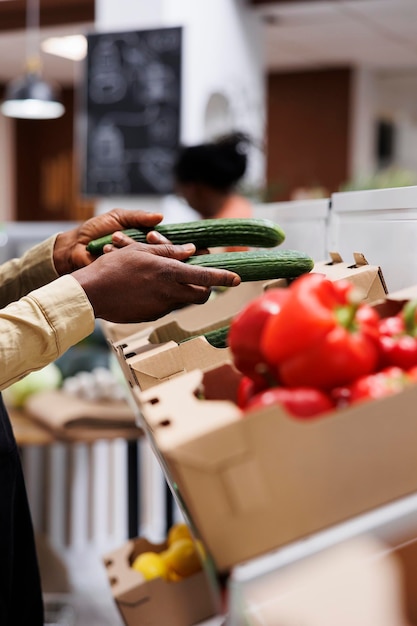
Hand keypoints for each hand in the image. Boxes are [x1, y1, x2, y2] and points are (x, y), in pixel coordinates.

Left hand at [53, 209, 163, 274]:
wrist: (74, 246)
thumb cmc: (94, 230)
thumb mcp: (118, 217)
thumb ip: (138, 217)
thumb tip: (160, 217)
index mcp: (142, 240)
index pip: (162, 243)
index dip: (160, 240)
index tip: (151, 234)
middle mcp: (140, 255)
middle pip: (159, 255)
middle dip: (150, 246)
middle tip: (144, 239)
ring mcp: (132, 268)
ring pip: (145, 265)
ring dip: (131, 249)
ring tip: (114, 239)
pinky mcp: (123, 278)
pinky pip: (130, 273)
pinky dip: (121, 261)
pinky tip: (108, 250)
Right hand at [72, 241, 240, 322]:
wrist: (91, 294)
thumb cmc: (112, 267)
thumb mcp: (141, 251)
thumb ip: (168, 251)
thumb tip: (190, 251)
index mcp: (168, 272)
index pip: (205, 277)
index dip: (223, 278)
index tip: (237, 278)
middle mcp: (169, 292)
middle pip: (201, 294)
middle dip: (206, 287)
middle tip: (199, 277)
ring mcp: (161, 307)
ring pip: (184, 300)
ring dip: (183, 290)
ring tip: (165, 277)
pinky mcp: (152, 316)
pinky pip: (167, 306)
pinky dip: (166, 296)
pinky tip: (149, 287)